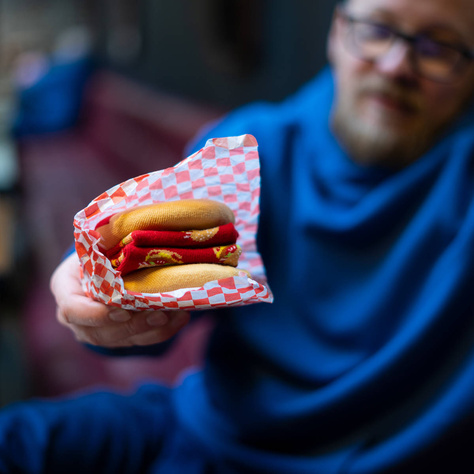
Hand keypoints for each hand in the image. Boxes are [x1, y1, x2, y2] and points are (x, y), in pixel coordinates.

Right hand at [50, 253, 190, 347]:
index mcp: (66, 288)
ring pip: (122, 340)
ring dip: (150, 329)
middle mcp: (78, 316)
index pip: (71, 309)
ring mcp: (97, 330)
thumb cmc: (99, 249)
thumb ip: (106, 239)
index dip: (92, 314)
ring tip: (173, 314)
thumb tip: (130, 224)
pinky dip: (162, 331)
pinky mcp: (120, 337)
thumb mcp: (97, 241)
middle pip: (100, 331)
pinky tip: (180, 317)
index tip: (119, 310)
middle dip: (132, 325)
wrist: (102, 267)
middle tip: (157, 313)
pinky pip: (140, 341)